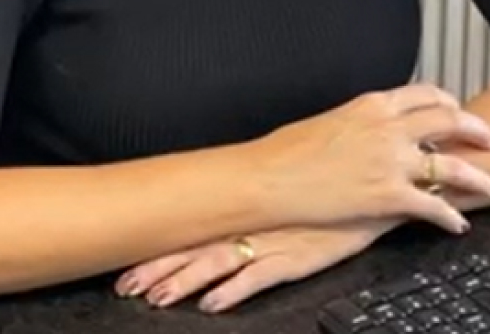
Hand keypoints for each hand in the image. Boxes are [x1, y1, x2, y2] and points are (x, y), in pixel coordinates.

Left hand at [115, 218, 399, 312]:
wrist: (363, 187)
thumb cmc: (322, 191)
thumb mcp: (279, 196)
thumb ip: (251, 206)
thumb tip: (221, 213)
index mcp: (242, 210)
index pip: (190, 229)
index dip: (157, 246)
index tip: (126, 259)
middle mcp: (249, 225)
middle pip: (195, 249)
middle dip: (158, 269)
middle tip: (126, 286)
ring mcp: (270, 242)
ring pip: (217, 264)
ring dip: (185, 282)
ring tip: (157, 298)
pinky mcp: (294, 259)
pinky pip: (257, 277)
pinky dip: (233, 291)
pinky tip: (212, 303)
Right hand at [253, 83, 489, 233]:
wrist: (269, 178)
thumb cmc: (285, 152)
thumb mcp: (328, 120)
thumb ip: (357, 122)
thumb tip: (366, 131)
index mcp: (371, 105)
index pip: (424, 94)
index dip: (446, 103)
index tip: (455, 110)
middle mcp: (388, 128)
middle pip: (449, 120)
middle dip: (475, 130)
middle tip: (489, 139)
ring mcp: (391, 161)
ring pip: (452, 164)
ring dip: (476, 176)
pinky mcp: (388, 195)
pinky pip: (433, 205)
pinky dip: (450, 216)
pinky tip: (458, 223)